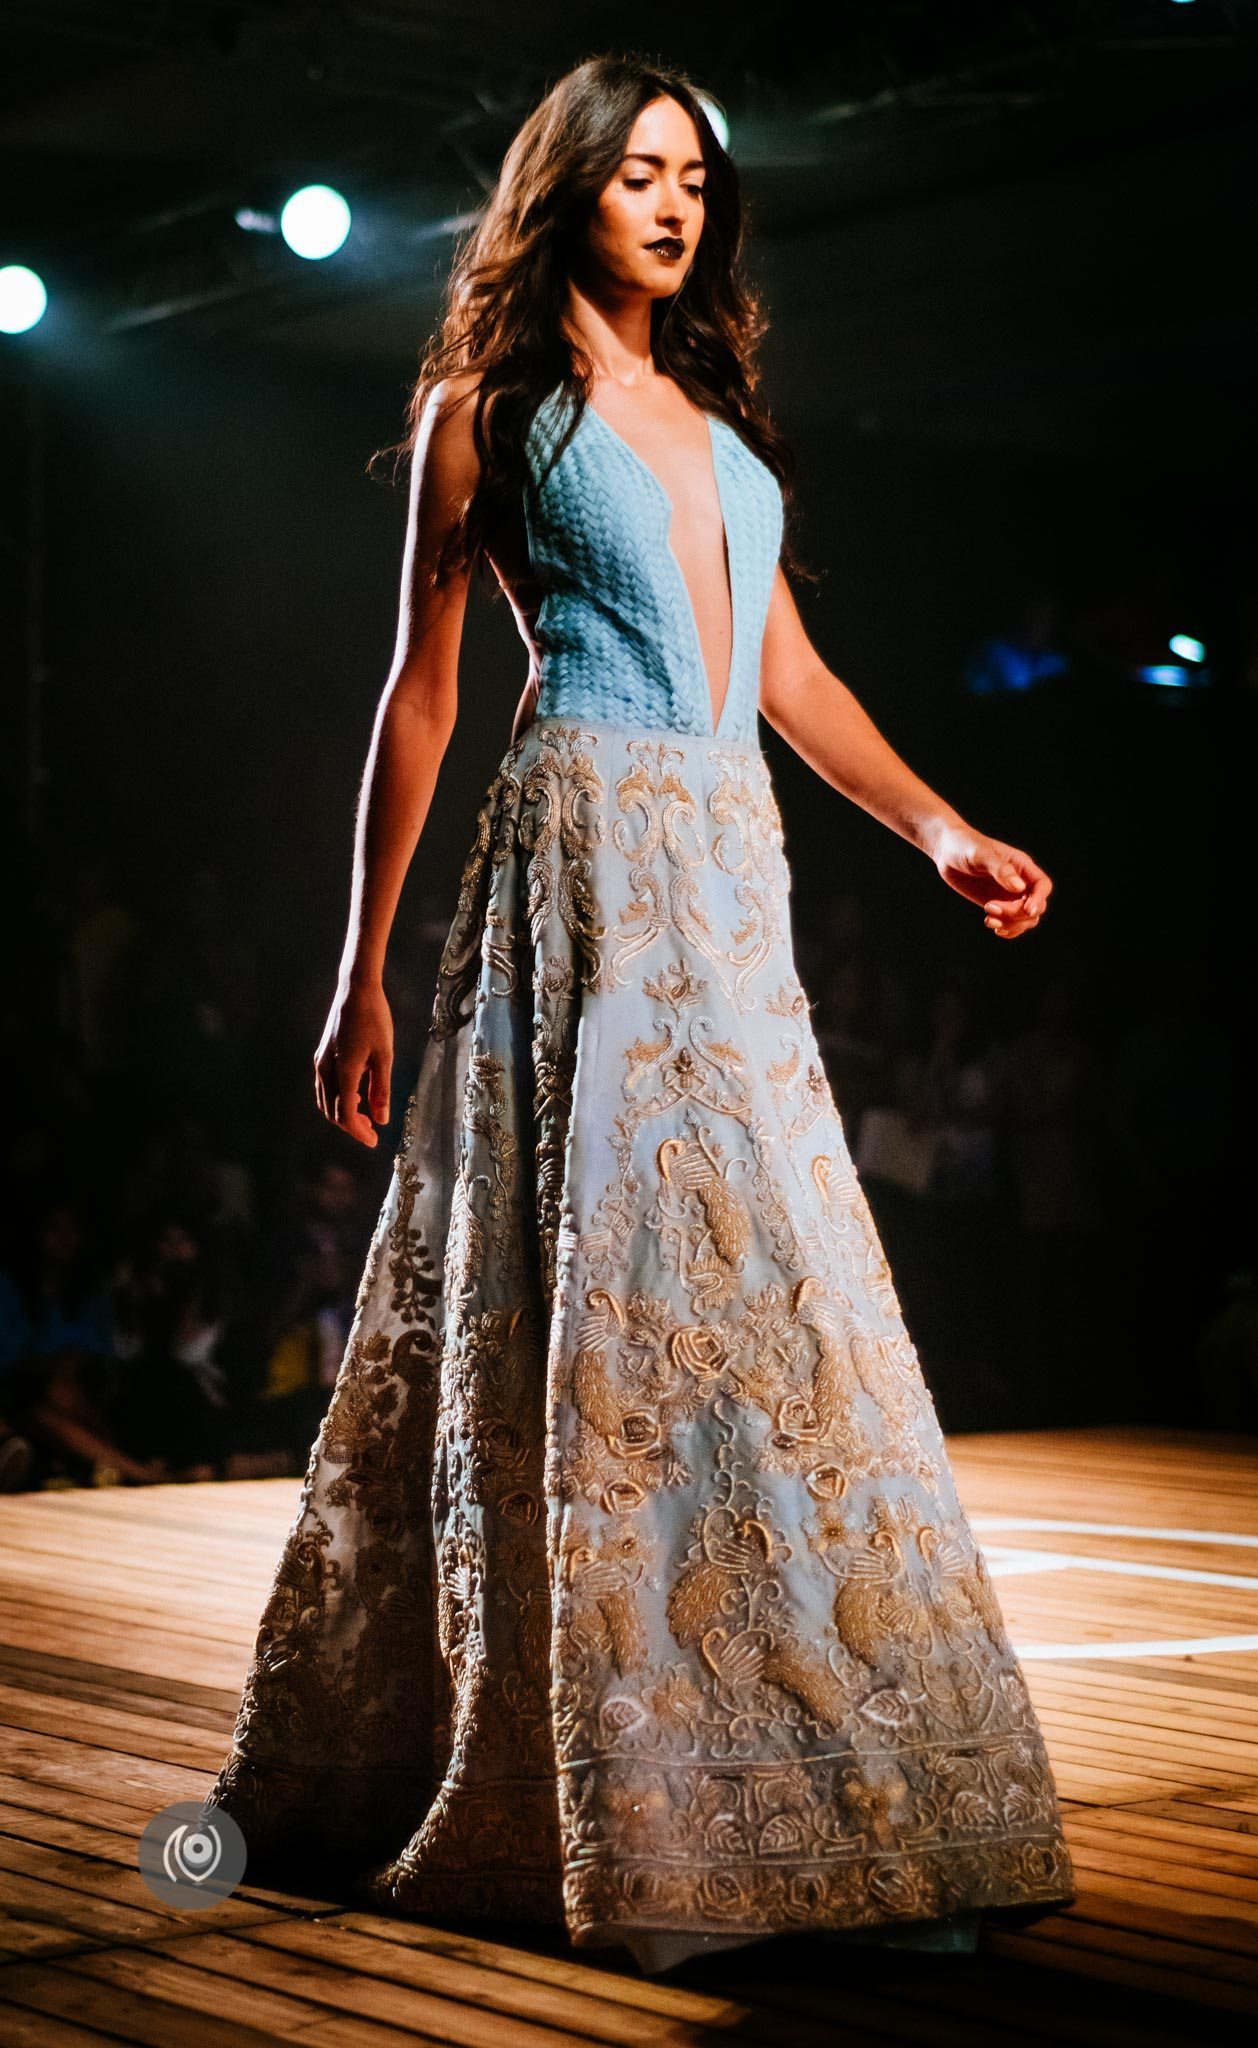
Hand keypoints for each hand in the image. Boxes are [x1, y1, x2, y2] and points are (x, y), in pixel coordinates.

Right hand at [314, 979, 393, 1145]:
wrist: (356, 989)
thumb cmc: (375, 1019)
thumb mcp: (385, 1055)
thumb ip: (382, 1089)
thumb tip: (381, 1120)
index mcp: (343, 1072)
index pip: (345, 1114)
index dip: (359, 1132)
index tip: (374, 1142)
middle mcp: (326, 1069)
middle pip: (332, 1111)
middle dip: (351, 1125)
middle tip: (372, 1132)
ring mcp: (321, 1061)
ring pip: (325, 1100)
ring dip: (342, 1113)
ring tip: (365, 1116)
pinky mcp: (322, 1055)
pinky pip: (325, 1087)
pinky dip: (337, 1098)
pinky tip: (357, 1095)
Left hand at [928, 824, 1051, 939]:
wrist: (947, 851)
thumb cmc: (965, 846)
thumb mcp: (981, 854)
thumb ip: (1000, 870)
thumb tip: (1019, 888)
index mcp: (1021, 866)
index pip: (1042, 885)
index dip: (1039, 899)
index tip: (1027, 909)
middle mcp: (1020, 882)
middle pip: (1036, 907)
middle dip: (1017, 914)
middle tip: (989, 906)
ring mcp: (1009, 896)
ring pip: (1026, 920)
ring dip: (1011, 925)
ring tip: (988, 919)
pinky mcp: (998, 905)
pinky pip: (1012, 924)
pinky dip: (1007, 930)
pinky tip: (991, 924)